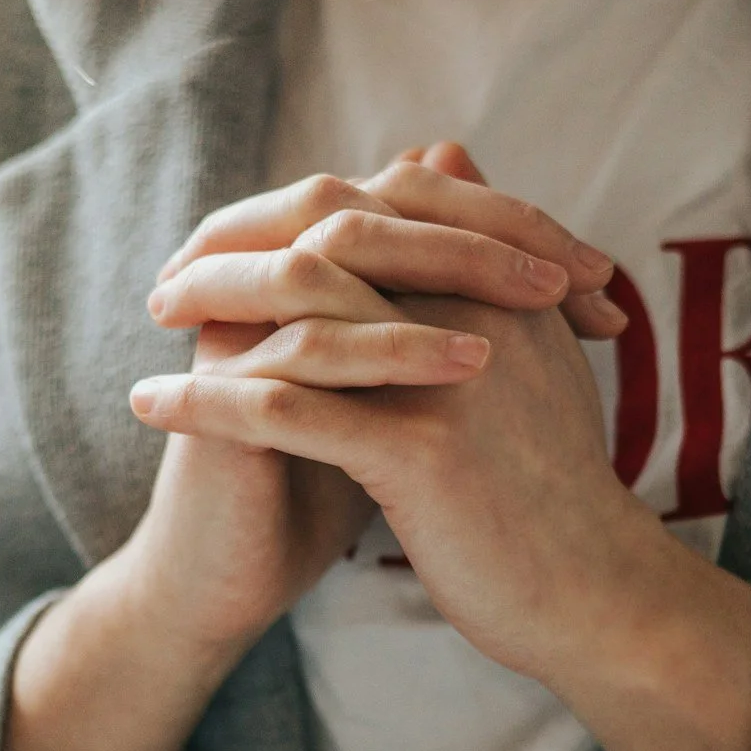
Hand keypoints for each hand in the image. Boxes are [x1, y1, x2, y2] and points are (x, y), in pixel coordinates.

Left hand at [136, 147, 750, 750]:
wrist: (597, 592)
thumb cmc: (556, 485)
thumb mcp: (530, 352)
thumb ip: (482, 261)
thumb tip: (444, 158)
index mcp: (502, 285)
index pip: (382, 210)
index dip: (296, 215)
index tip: (231, 239)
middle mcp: (478, 311)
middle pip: (334, 237)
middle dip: (242, 242)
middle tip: (174, 267)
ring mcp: (450, 376)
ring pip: (303, 309)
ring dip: (213, 304)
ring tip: (156, 316)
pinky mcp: (421, 450)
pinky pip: (287, 410)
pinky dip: (207, 401)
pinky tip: (152, 406)